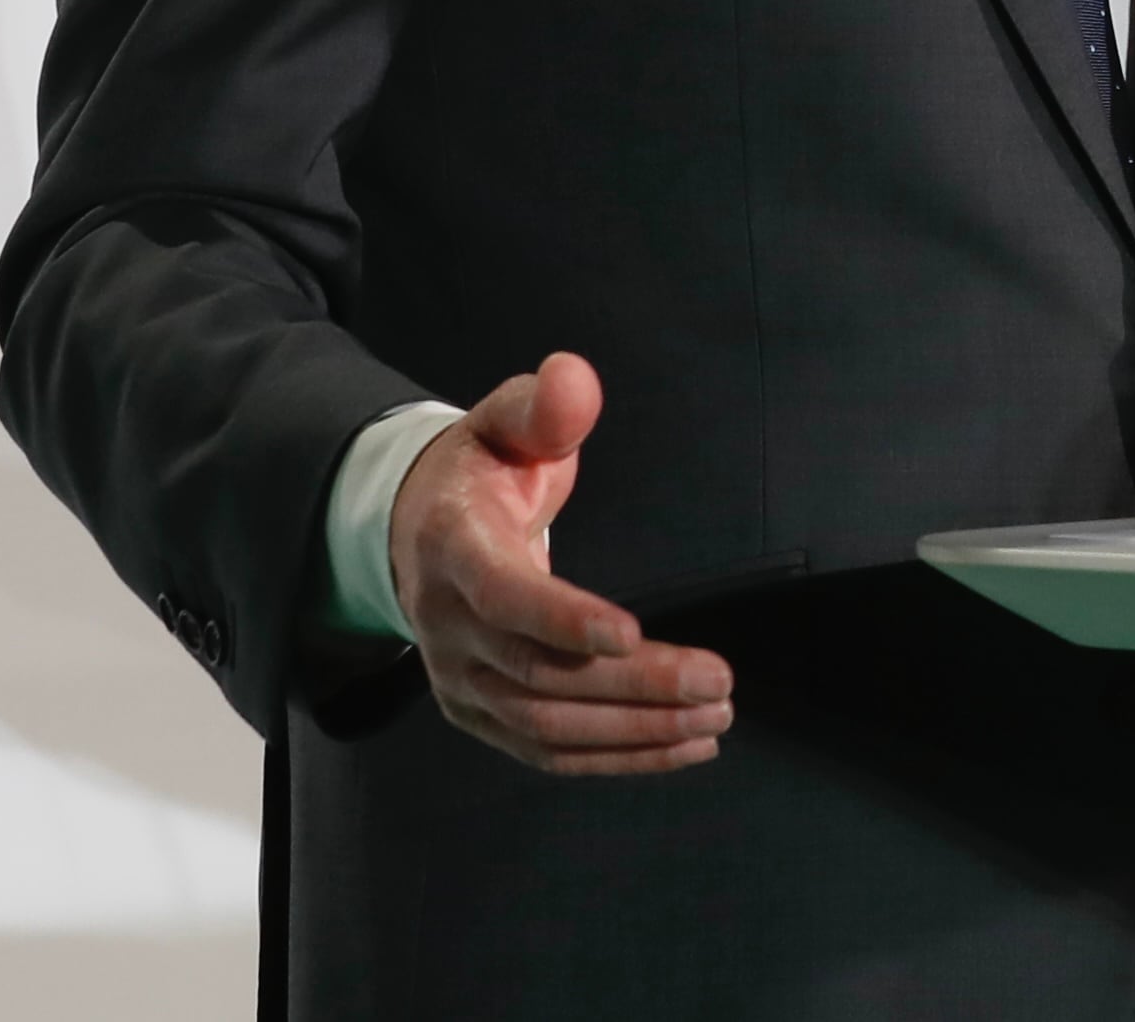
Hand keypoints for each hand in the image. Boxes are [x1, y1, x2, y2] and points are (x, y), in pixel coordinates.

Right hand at [391, 352, 732, 775]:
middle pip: (541, 675)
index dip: (563, 619)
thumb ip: (543, 406)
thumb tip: (574, 376)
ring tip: (716, 718)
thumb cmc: (481, 471)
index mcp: (453, 551)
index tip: (631, 634)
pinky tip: (684, 745)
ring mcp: (461, 682)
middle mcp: (448, 630)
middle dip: (634, 686)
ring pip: (548, 726)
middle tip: (718, 683)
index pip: (504, 597)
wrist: (417, 531)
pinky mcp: (483, 715)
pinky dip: (617, 757)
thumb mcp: (504, 422)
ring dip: (636, 730)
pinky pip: (549, 751)